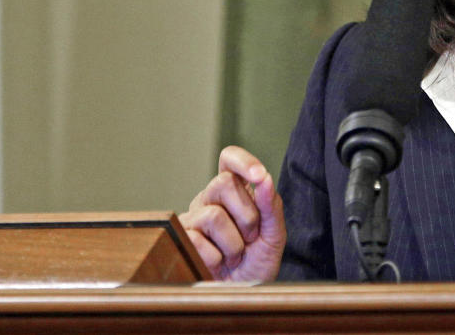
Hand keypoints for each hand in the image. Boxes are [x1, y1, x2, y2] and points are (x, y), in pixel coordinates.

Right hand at [179, 146, 285, 280]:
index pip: (229, 159)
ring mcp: (193, 218)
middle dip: (246, 215)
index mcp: (234, 192)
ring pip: (213, 215)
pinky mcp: (181, 239)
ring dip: (234, 242)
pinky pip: (199, 241)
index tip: (259, 175)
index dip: (242, 160)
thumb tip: (265, 178)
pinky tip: (219, 264)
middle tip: (251, 237)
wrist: (242, 296)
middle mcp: (210, 199)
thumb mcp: (273, 235)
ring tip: (235, 255)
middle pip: (223, 183)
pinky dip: (218, 258)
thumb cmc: (256, 263)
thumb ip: (271, 206)